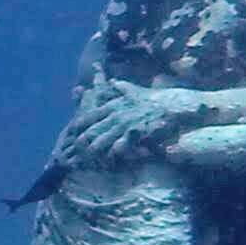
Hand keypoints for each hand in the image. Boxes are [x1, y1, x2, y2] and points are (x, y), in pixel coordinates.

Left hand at [53, 83, 190, 168]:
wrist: (174, 105)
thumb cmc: (156, 99)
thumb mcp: (136, 90)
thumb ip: (123, 88)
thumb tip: (114, 81)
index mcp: (113, 105)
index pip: (89, 116)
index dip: (78, 127)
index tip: (71, 134)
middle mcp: (115, 115)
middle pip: (90, 131)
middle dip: (81, 144)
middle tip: (75, 154)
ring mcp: (124, 125)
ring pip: (100, 141)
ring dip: (93, 152)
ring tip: (86, 161)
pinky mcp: (134, 135)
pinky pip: (118, 148)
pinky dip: (111, 156)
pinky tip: (107, 163)